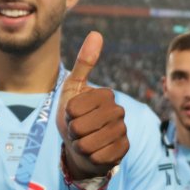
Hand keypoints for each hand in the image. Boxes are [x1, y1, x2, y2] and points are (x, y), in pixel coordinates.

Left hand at [57, 31, 128, 180]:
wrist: (80, 144)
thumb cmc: (74, 115)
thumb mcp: (72, 88)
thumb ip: (83, 62)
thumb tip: (96, 33)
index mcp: (106, 95)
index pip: (74, 109)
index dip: (67, 115)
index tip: (72, 114)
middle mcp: (118, 112)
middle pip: (80, 127)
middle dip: (72, 131)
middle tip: (77, 129)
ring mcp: (122, 132)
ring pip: (88, 144)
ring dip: (79, 145)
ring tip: (83, 140)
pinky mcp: (123, 150)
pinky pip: (99, 157)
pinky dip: (90, 157)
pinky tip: (94, 152)